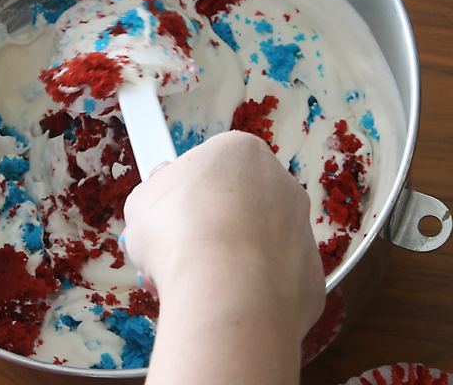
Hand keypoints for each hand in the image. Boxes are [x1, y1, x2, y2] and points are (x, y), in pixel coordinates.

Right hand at [123, 130, 325, 378]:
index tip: (169, 212)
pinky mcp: (311, 277)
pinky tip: (226, 302)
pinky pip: (275, 281)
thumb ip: (156, 196)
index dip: (186, 191)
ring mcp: (301, 231)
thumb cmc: (180, 234)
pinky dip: (253, 292)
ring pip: (259, 244)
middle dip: (211, 226)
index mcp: (242, 151)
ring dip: (231, 260)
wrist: (224, 291)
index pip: (213, 165)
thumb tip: (158, 205)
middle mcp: (281, 183)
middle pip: (240, 203)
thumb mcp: (141, 202)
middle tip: (180, 250)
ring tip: (197, 284)